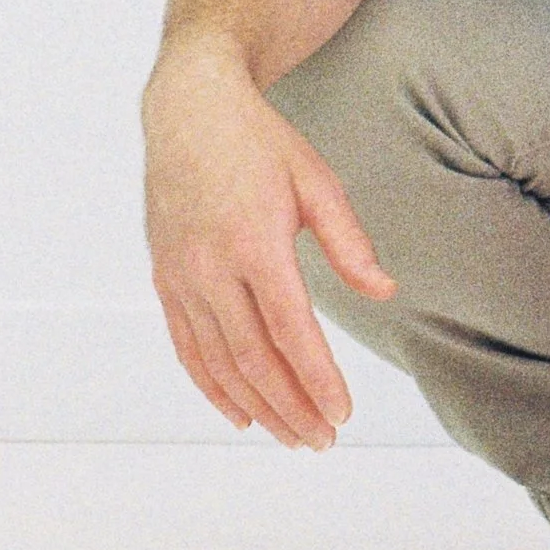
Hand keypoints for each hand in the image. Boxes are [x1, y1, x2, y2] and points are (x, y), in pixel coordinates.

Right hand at [143, 40, 393, 448]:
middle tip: (323, 439)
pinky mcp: (165, 279)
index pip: (290, 329)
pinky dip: (211, 387)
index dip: (317, 378)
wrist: (188, 110)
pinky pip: (187, 347)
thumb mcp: (316, 180)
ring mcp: (181, 276)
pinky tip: (240, 413)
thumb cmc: (259, 143)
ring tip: (293, 436)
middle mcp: (211, 266)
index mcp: (254, 240)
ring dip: (256, 407)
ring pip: (218, 362)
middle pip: (252, 359)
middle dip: (291, 406)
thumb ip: (349, 242)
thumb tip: (384, 291)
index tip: (343, 412)